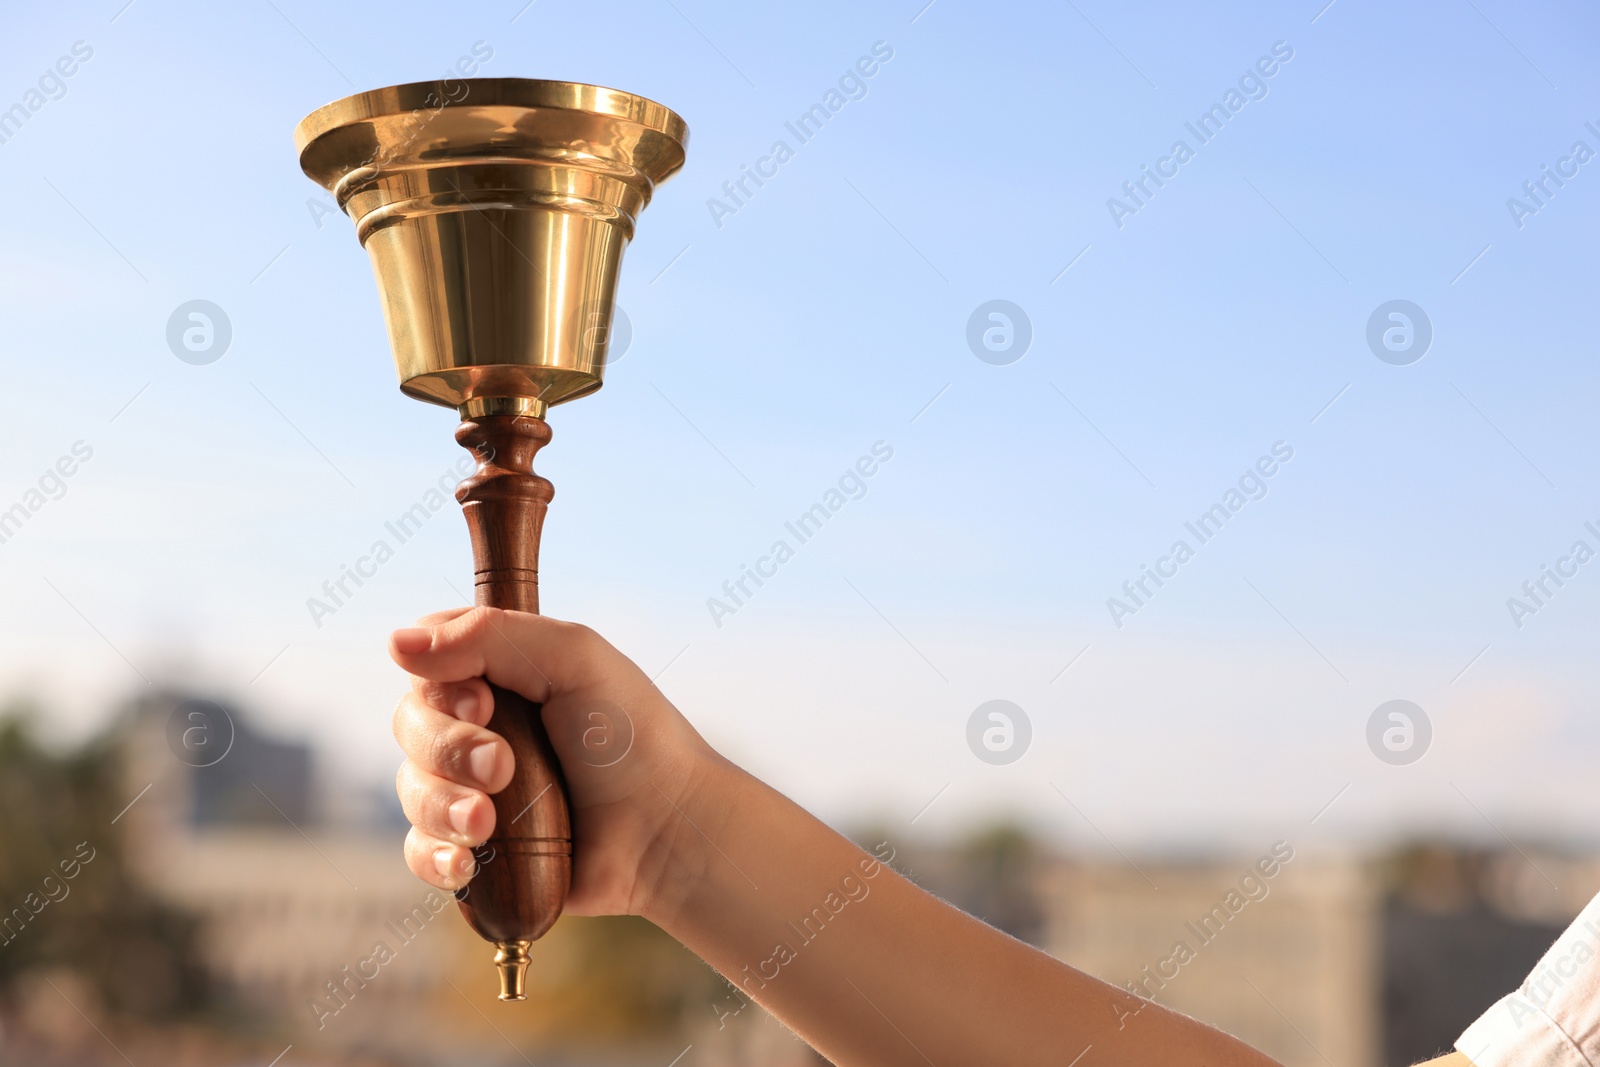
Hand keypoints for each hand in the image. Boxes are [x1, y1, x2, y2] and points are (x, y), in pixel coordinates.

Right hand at [388, 606, 720, 917]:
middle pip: (411, 726)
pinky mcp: (480, 850)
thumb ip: (490, 635)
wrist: (669, 832)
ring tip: (490, 823)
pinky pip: (421, 852)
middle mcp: (482, 726)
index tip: (484, 701)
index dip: (437, 682)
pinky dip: (434, 856)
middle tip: (502, 766)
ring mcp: (477, 789)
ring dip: (443, 806)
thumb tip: (398, 642)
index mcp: (501, 673)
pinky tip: (468, 861)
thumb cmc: (635, 738)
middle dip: (447, 748)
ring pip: (412, 790)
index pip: (426, 663)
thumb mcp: (574, 658)